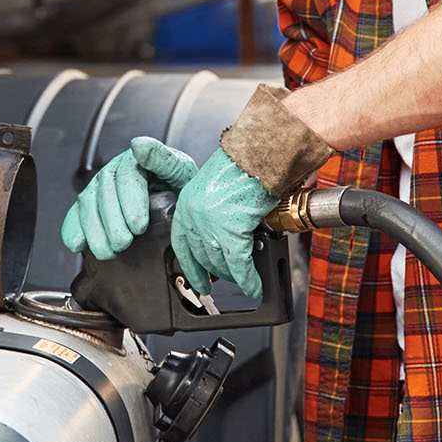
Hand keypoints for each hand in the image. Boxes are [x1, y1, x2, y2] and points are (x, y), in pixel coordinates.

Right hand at [60, 137, 198, 260]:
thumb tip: (139, 145)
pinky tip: (77, 244)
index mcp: (137, 160)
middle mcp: (115, 171)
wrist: (175, 203)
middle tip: (124, 243)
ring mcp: (101, 188)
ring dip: (94, 230)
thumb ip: (164, 160)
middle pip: (105, 192)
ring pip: (88, 203)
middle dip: (112, 221)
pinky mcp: (92, 205)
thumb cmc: (180, 189)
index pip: (127, 175)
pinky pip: (76, 214)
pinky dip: (73, 229)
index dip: (130, 201)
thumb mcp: (182, 173)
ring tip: (107, 251)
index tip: (139, 226)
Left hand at [169, 148, 278, 300]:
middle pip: (202, 256)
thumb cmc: (244, 166)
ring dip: (233, 276)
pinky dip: (248, 280)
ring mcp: (210, 224)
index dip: (191, 266)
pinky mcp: (231, 230)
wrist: (259, 154)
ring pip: (219, 262)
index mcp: (187, 202)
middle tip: (226, 280)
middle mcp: (193, 214)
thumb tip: (223, 238)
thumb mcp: (217, 189)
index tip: (197, 281)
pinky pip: (239, 265)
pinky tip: (254, 287)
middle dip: (216, 272)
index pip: (181, 244)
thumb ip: (214, 213)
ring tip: (244, 281)